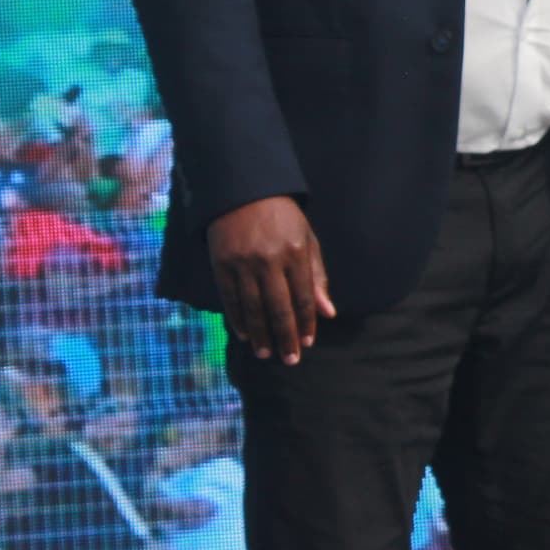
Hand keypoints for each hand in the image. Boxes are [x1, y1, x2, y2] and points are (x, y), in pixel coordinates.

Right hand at [206, 195, 334, 364]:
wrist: (243, 190)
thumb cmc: (282, 217)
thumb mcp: (307, 239)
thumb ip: (316, 277)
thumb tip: (327, 313)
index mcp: (295, 252)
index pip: (303, 297)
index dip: (306, 323)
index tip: (308, 343)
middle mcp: (269, 260)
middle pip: (279, 308)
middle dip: (286, 337)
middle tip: (290, 359)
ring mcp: (243, 263)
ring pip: (253, 308)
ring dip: (261, 335)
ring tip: (266, 354)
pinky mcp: (221, 264)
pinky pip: (231, 299)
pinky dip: (238, 319)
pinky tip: (245, 335)